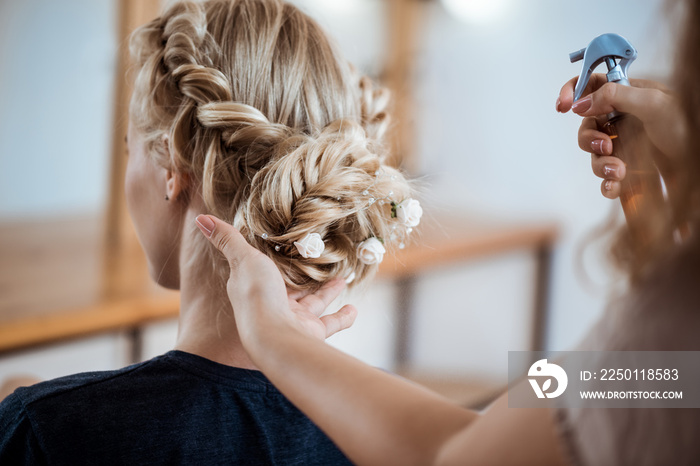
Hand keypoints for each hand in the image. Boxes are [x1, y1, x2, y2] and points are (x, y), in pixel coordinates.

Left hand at [194, 214, 356, 347]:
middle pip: (291, 289)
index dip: (271, 260)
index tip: (283, 247)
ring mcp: (293, 321)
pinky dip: (343, 318)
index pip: (262, 272)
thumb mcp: (244, 259)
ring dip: (327, 293)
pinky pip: (330, 324)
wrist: (275, 338)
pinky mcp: (311, 332)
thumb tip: (201, 219)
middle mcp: (273, 306)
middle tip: (318, 264)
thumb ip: (229, 239)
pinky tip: (353, 309)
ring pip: (313, 304)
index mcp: (254, 288)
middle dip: (304, 277)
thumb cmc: (257, 297)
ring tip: (341, 280)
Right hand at [557, 74, 685, 198]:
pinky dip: (606, 185)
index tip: (564, 106)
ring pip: (594, 155)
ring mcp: (623, 144)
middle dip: (590, 139)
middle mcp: (621, 119)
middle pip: (586, 126)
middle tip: (605, 146)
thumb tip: (581, 103)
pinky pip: (606, 178)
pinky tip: (615, 188)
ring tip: (620, 172)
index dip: (572, 92)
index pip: (590, 86)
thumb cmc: (688, 125)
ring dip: (601, 165)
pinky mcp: (628, 169)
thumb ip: (615, 96)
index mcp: (627, 95)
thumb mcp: (654, 103)